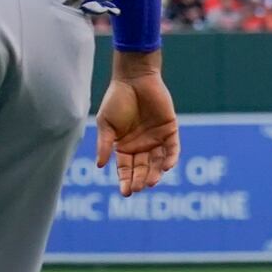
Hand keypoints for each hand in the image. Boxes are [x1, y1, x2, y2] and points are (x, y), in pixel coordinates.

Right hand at [96, 50, 179, 196]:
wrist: (134, 79)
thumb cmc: (116, 100)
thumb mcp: (106, 124)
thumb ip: (105, 144)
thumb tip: (99, 165)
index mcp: (124, 146)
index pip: (125, 168)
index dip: (125, 180)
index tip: (125, 193)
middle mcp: (141, 146)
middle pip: (142, 168)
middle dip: (140, 179)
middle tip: (138, 188)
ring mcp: (156, 139)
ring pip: (157, 162)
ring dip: (155, 173)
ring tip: (151, 182)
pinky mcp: (170, 131)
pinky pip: (172, 148)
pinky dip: (170, 158)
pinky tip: (166, 167)